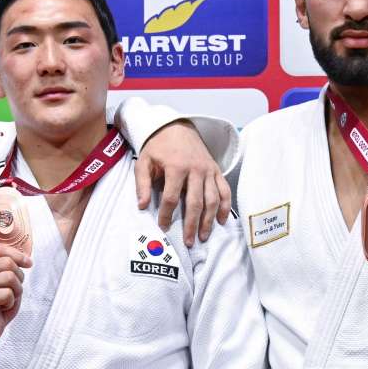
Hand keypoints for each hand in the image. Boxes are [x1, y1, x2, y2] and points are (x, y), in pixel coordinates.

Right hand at [0, 243, 30, 350]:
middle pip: (8, 263)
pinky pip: (7, 294)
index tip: (28, 264)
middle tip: (13, 292)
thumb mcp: (4, 285)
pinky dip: (10, 304)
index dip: (17, 254)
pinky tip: (0, 309)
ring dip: (15, 292)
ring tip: (5, 302)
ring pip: (10, 278)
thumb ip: (11, 270)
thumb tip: (26, 259)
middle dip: (19, 278)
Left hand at [135, 120, 230, 245]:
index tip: (163, 227)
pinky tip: (221, 220)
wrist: (176, 127)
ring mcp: (209, 170)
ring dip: (208, 220)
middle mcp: (196, 169)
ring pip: (212, 199)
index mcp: (176, 167)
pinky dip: (225, 206)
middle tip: (188, 241)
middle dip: (191, 224)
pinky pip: (224, 190)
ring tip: (203, 236)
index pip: (171, 197)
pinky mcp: (216, 170)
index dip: (167, 215)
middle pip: (195, 202)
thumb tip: (142, 206)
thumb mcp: (144, 161)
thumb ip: (142, 184)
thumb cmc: (158, 146)